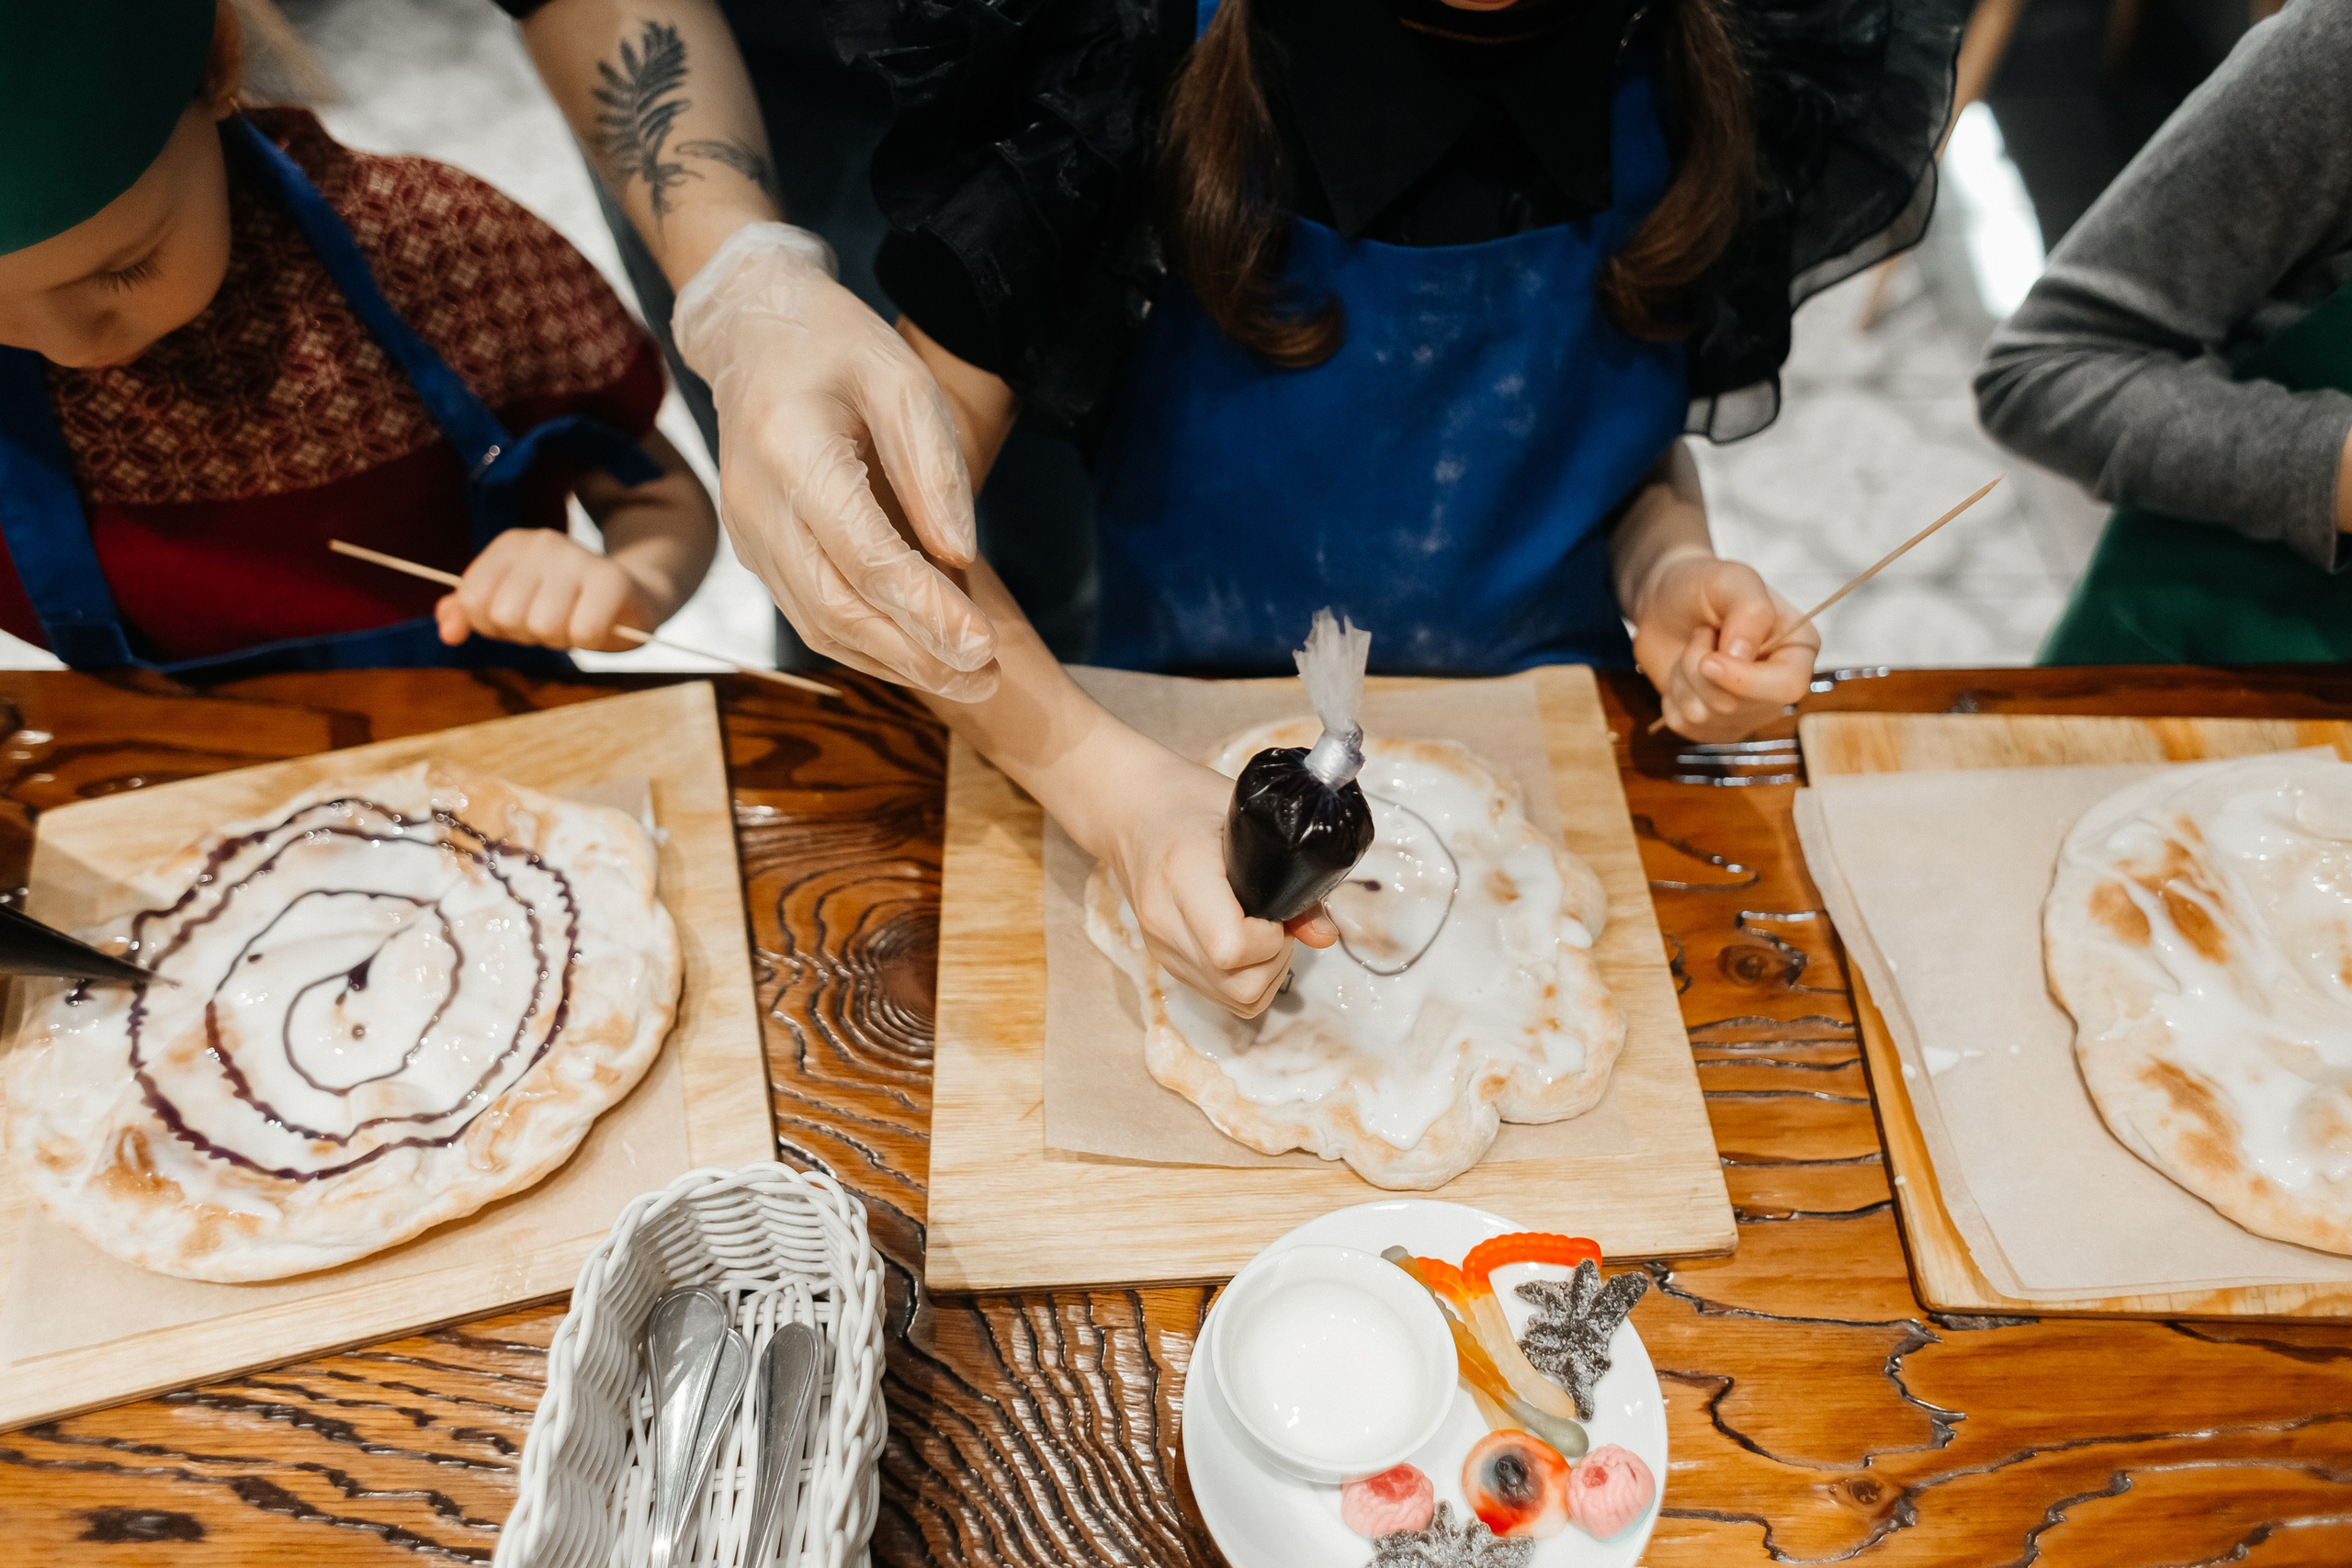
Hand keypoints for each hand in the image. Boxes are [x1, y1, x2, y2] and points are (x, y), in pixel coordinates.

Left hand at [434, 529, 658, 651]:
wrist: (634, 595)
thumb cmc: (565, 602)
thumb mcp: (512, 602)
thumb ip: (469, 612)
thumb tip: (448, 632)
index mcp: (511, 544)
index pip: (473, 601)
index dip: (493, 624)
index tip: (521, 615)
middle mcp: (543, 543)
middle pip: (506, 616)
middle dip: (527, 633)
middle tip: (554, 620)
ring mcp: (578, 558)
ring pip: (543, 626)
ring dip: (560, 638)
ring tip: (576, 622)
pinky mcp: (612, 581)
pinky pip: (583, 632)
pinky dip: (590, 640)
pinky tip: (600, 625)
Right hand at [672, 223, 999, 700]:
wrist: (751, 336)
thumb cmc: (835, 347)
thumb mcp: (902, 379)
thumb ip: (933, 467)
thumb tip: (959, 556)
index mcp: (791, 451)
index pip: (863, 555)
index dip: (925, 609)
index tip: (983, 643)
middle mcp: (757, 505)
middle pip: (837, 607)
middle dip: (916, 654)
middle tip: (986, 675)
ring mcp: (750, 535)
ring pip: (820, 625)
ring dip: (895, 662)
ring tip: (968, 677)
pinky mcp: (758, 552)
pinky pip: (811, 614)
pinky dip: (868, 644)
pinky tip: (921, 654)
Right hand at [1098, 756, 1337, 1017]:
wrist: (1131, 813)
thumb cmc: (1189, 804)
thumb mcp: (1246, 820)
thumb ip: (1288, 875)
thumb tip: (1323, 935)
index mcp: (1183, 875)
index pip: (1230, 947)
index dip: (1270, 940)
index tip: (1278, 913)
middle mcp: (1165, 920)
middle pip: (1237, 985)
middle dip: (1275, 962)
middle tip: (1278, 923)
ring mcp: (1161, 946)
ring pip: (1234, 1000)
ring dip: (1264, 975)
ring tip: (1264, 933)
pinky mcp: (1164, 960)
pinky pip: (1219, 995)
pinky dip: (1245, 979)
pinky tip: (1248, 944)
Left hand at [1632, 554, 1817, 741]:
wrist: (1666, 603)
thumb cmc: (1704, 587)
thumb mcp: (1731, 580)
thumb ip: (1749, 611)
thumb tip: (1743, 657)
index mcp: (1798, 649)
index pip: (1787, 687)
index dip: (1744, 680)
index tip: (1709, 660)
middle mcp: (1778, 686)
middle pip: (1736, 706)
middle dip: (1700, 670)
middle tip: (1701, 634)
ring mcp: (1747, 712)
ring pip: (1704, 717)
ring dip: (1684, 678)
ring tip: (1693, 649)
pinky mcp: (1715, 726)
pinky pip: (1684, 726)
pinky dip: (1672, 696)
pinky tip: (1683, 671)